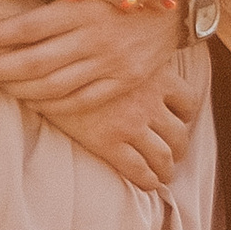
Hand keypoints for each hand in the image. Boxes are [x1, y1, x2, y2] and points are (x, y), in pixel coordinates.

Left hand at [0, 0, 184, 113]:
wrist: (176, 8)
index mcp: (83, 8)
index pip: (28, 27)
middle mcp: (95, 37)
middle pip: (34, 62)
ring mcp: (110, 64)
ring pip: (53, 86)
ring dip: (17, 88)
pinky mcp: (123, 83)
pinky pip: (79, 102)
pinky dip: (50, 104)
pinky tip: (30, 97)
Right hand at [0, 49, 205, 193]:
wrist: (43, 55)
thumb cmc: (78, 46)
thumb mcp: (119, 49)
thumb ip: (133, 58)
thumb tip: (139, 61)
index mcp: (156, 75)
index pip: (187, 101)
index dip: (186, 115)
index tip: (179, 121)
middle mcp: (149, 100)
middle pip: (180, 133)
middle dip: (179, 147)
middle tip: (175, 153)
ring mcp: (131, 123)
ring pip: (165, 155)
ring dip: (167, 168)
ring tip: (163, 174)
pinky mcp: (108, 141)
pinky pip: (138, 169)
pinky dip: (148, 180)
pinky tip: (147, 183)